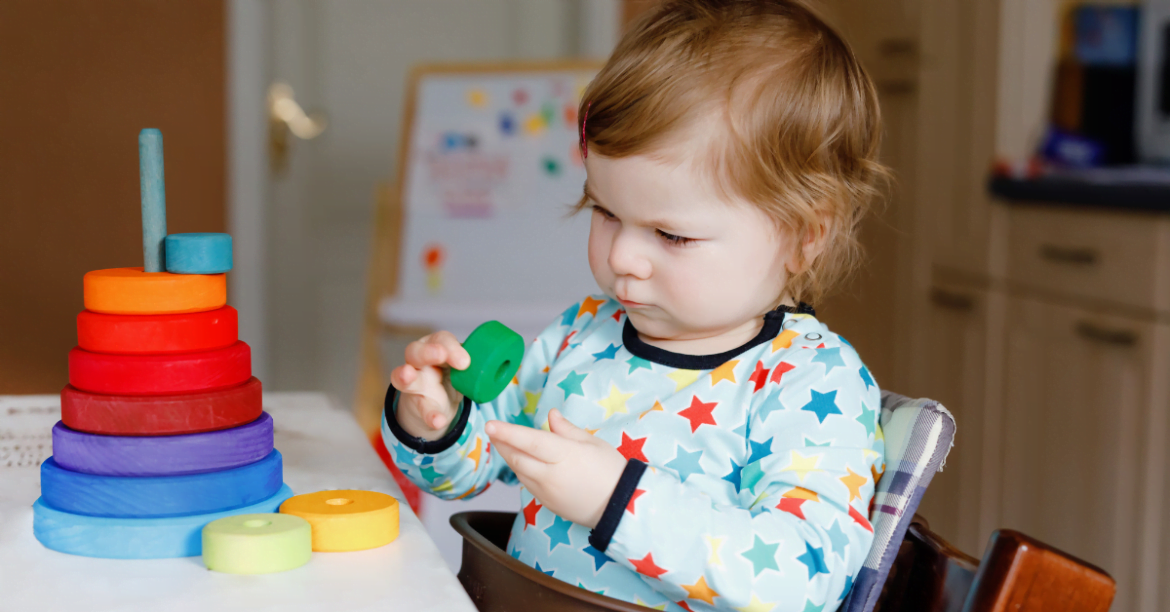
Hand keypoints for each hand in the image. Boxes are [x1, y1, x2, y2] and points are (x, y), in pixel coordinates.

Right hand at [390, 331, 469, 440]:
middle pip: (415, 351)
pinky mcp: (414, 402)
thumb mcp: (464, 367)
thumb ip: (479, 364)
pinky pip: (419, 408)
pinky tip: (439, 421)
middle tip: (439, 355)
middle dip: (426, 352)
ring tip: (407, 375)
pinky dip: (429, 415)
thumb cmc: (452, 375)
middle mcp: (419, 360)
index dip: (451, 347)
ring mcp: (413, 381)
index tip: (465, 361)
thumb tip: (508, 363)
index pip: (440, 339)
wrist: (436, 404)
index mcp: (435, 346)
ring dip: (404, 375)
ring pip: (402, 376)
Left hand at [486, 409, 627, 527]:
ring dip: (509, 456)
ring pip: (519, 472)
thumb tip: (550, 415)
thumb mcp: (593, 443)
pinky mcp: (547, 503)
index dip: (508, 433)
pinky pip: (527, 484)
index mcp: (564, 455)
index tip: (490, 425)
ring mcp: (547, 492)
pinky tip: (521, 461)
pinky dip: (520, 470)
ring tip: (502, 442)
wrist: (621, 507)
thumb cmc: (611, 470)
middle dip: (501, 443)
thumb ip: (567, 430)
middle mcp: (551, 475)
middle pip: (517, 458)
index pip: (529, 441)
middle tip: (492, 431)